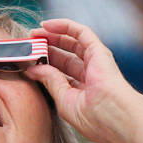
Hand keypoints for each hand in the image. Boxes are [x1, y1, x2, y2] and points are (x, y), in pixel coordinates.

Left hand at [25, 18, 142, 142]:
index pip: (60, 74)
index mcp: (83, 92)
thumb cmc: (95, 118)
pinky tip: (47, 25)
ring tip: (34, 32)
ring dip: (52, 35)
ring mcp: (96, 62)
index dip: (43, 66)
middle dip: (46, 49)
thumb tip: (33, 69)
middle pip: (64, 58)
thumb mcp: (64, 101)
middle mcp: (90, 75)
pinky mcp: (99, 50)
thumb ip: (50, 82)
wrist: (116, 116)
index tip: (26, 62)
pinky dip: (64, 26)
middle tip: (28, 44)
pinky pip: (81, 32)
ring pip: (71, 43)